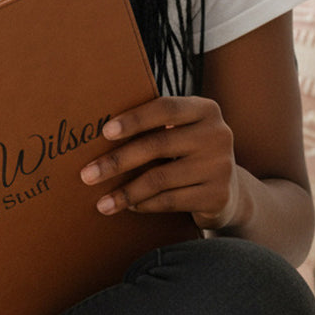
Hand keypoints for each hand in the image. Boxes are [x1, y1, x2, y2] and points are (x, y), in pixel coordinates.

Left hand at [79, 95, 239, 228]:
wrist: (227, 191)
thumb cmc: (187, 153)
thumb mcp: (180, 132)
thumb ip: (153, 126)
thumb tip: (99, 134)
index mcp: (205, 110)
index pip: (166, 108)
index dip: (134, 119)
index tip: (104, 132)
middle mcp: (218, 134)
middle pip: (157, 145)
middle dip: (117, 161)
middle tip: (87, 175)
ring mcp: (221, 166)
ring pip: (160, 178)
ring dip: (125, 192)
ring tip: (101, 202)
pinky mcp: (218, 196)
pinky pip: (170, 201)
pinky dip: (144, 204)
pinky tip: (128, 206)